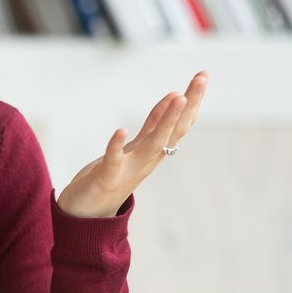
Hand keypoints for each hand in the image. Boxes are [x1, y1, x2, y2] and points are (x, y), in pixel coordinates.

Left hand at [57, 72, 206, 217]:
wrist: (87, 216)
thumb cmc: (112, 177)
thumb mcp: (137, 146)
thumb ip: (154, 125)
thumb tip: (174, 96)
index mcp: (154, 151)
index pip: (180, 124)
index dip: (193, 101)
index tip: (203, 75)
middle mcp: (148, 160)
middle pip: (174, 130)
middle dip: (189, 103)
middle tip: (202, 77)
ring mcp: (129, 170)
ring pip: (153, 143)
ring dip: (166, 120)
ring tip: (178, 96)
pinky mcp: (106, 178)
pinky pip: (114, 160)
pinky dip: (117, 145)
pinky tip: (121, 130)